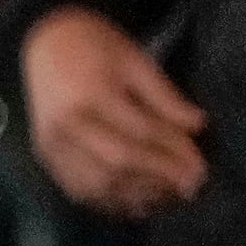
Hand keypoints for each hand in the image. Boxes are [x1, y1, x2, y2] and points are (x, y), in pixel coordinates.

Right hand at [27, 7, 212, 213]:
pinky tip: (134, 203)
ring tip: (167, 197)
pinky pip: (77, 189)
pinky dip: (107, 201)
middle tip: (191, 186)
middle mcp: (66, 126)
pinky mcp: (45, 157)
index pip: (141, 132)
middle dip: (160, 177)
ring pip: (97, 183)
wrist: (46, 42)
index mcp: (91, 96)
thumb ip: (165, 96)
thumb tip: (197, 126)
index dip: (174, 152)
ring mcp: (52, 145)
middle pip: (119, 162)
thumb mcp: (137, 61)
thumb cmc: (95, 46)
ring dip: (136, 194)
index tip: (201, 165)